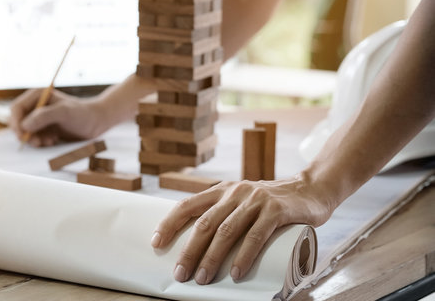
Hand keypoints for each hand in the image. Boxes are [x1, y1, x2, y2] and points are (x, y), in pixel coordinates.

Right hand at [9, 88, 104, 146]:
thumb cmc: (82, 114)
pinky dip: (40, 141)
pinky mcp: (45, 128)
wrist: (97, 122)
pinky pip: (34, 137)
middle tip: (38, 142)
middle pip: (18, 121)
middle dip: (25, 133)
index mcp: (37, 96)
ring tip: (49, 141)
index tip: (24, 135)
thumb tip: (25, 125)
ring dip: (34, 139)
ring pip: (26, 131)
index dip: (16, 122)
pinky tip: (53, 141)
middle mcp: (36, 105)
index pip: (16, 109)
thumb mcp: (64, 112)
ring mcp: (40, 117)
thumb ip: (44, 116)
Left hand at [150, 174, 333, 284]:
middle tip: (180, 274)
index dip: (169, 223)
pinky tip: (236, 273)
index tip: (156, 243)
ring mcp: (255, 199)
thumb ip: (226, 215)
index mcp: (222, 191)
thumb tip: (200, 246)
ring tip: (203, 278)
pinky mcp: (276, 210)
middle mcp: (235, 192)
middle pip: (204, 223)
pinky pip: (256, 235)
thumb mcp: (243, 202)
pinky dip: (244, 255)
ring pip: (226, 231)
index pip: (188, 205)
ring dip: (212, 258)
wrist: (311, 188)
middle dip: (189, 251)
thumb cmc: (271, 203)